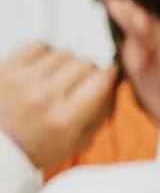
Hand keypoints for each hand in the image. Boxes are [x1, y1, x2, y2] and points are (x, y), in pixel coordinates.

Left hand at [0, 44, 116, 170]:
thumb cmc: (35, 147)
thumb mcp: (78, 142)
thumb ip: (102, 113)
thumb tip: (116, 84)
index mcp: (67, 119)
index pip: (102, 79)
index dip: (108, 77)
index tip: (106, 79)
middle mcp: (46, 97)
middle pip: (85, 63)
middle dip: (87, 72)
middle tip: (77, 85)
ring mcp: (24, 80)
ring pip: (65, 53)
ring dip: (65, 64)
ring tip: (56, 80)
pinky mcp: (7, 68)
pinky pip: (39, 46)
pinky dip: (45, 54)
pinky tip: (41, 70)